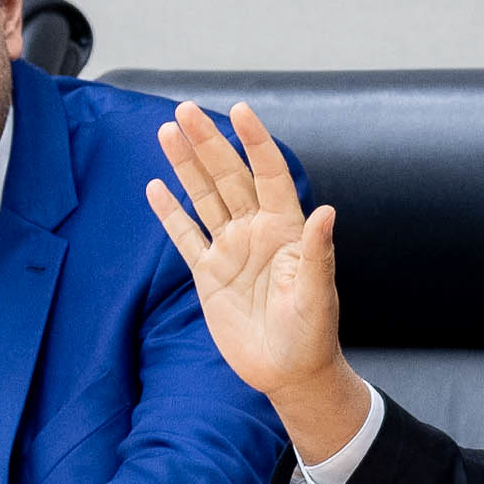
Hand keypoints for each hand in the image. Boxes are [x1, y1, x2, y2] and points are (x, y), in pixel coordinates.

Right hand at [143, 101, 369, 459]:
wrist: (289, 372)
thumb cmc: (312, 335)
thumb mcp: (318, 296)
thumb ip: (318, 253)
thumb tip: (327, 211)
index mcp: (286, 229)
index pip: (269, 174)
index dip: (255, 142)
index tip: (240, 111)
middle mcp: (256, 230)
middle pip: (228, 177)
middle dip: (207, 143)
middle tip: (184, 110)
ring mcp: (230, 250)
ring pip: (204, 198)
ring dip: (186, 166)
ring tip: (167, 131)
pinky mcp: (209, 274)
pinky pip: (185, 236)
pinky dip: (171, 213)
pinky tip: (156, 187)